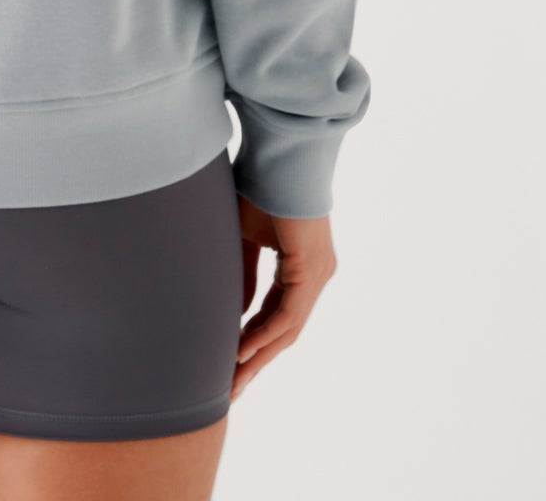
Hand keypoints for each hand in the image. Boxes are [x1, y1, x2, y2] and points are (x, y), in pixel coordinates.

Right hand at [232, 195, 337, 400]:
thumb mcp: (242, 238)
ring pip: (288, 328)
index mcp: (300, 267)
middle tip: (232, 388)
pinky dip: (266, 333)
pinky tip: (244, 350)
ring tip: (234, 379)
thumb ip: (242, 275)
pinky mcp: (312, 269)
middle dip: (255, 360)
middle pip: (283, 330)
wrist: (278, 156)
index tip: (228, 362)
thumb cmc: (259, 187)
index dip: (251, 340)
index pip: (275, 315)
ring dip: (259, 355)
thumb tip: (237, 315)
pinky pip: (288, 314)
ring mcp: (317, 274)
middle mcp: (314, 275)